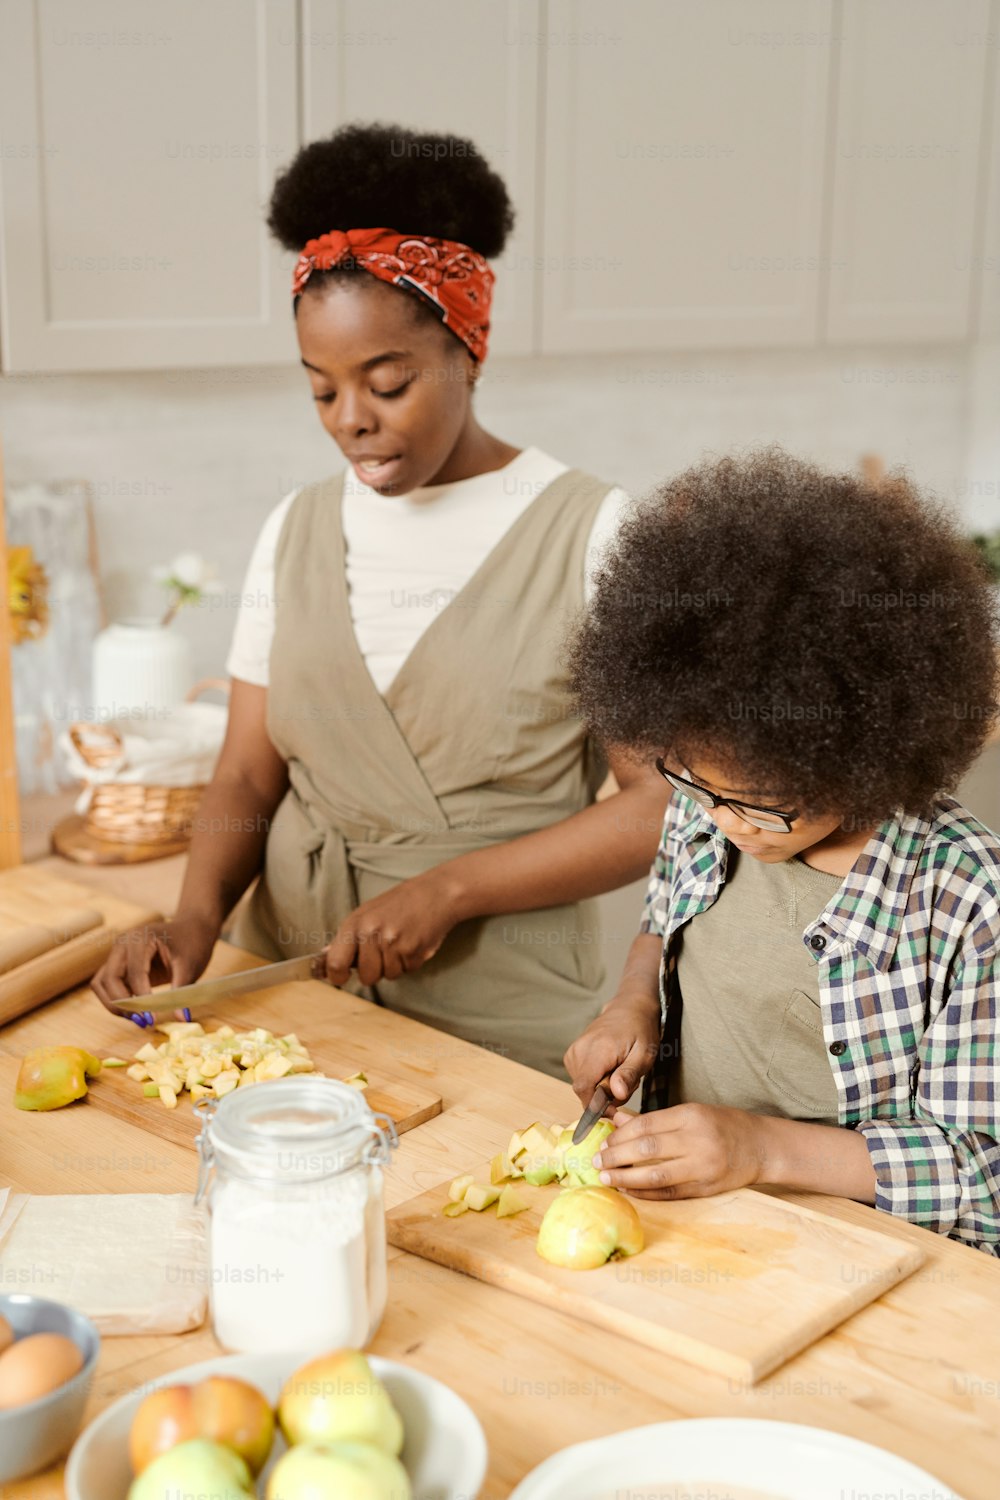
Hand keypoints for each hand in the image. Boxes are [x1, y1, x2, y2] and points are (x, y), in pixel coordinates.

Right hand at [90, 913, 218, 1025]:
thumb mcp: (190, 967)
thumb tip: (182, 1019)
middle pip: (109, 978)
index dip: (141, 998)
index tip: (152, 1018)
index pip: (134, 973)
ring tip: (137, 1018)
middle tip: (142, 1021)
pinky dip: (114, 1000)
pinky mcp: (117, 965)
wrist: (191, 930)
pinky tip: (134, 1011)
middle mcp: (123, 944)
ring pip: (101, 983)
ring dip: (113, 1004)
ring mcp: (117, 953)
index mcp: (141, 937)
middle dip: (122, 1003)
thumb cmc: (191, 944)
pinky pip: (105, 985)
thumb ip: (181, 992)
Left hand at [323, 870, 462, 987]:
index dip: (337, 976)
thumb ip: (347, 939)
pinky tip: (413, 942)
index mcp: (355, 924)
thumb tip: (324, 961)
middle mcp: (372, 934)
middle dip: (374, 972)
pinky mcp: (413, 952)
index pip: (335, 963)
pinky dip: (411, 962)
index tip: (341, 977)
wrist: (435, 894)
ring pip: (389, 976)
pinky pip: (407, 971)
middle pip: (366, 977)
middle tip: (383, 954)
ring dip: (395, 965)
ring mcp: (393, 943)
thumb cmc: (399, 903)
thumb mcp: (366, 914)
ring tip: (401, 942)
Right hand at [564, 991, 661, 1112]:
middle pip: (584, 1090)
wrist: (629, 1008)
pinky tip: (610, 1069)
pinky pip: (581, 1078)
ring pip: (583, 1086)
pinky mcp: (573, 1053)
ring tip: (620, 1073)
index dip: (595, 1106)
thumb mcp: (644, 1055)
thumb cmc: (640, 1030)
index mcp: (598, 1050)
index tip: (613, 1109)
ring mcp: (574, 1051)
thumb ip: (628, 1075)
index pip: (583, 1088)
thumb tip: (617, 1095)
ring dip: (601, 1088)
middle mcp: (580, 1050)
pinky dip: (596, 1080)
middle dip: (604, 1096)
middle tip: (626, 1083)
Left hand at [594, 1103, 767, 1199]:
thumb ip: (654, 1120)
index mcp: (691, 1116)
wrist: (761, 1147)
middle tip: (596, 1161)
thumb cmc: (723, 1125)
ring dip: (626, 1178)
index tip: (602, 1142)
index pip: (646, 1126)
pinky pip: (669, 1193)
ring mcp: (702, 1167)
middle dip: (616, 1156)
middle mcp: (697, 1140)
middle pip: (646, 1150)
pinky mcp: (706, 1189)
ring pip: (655, 1175)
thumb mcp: (691, 1113)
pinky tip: (629, 1190)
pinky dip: (646, 1193)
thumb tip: (616, 1121)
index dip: (619, 1136)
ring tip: (606, 1178)